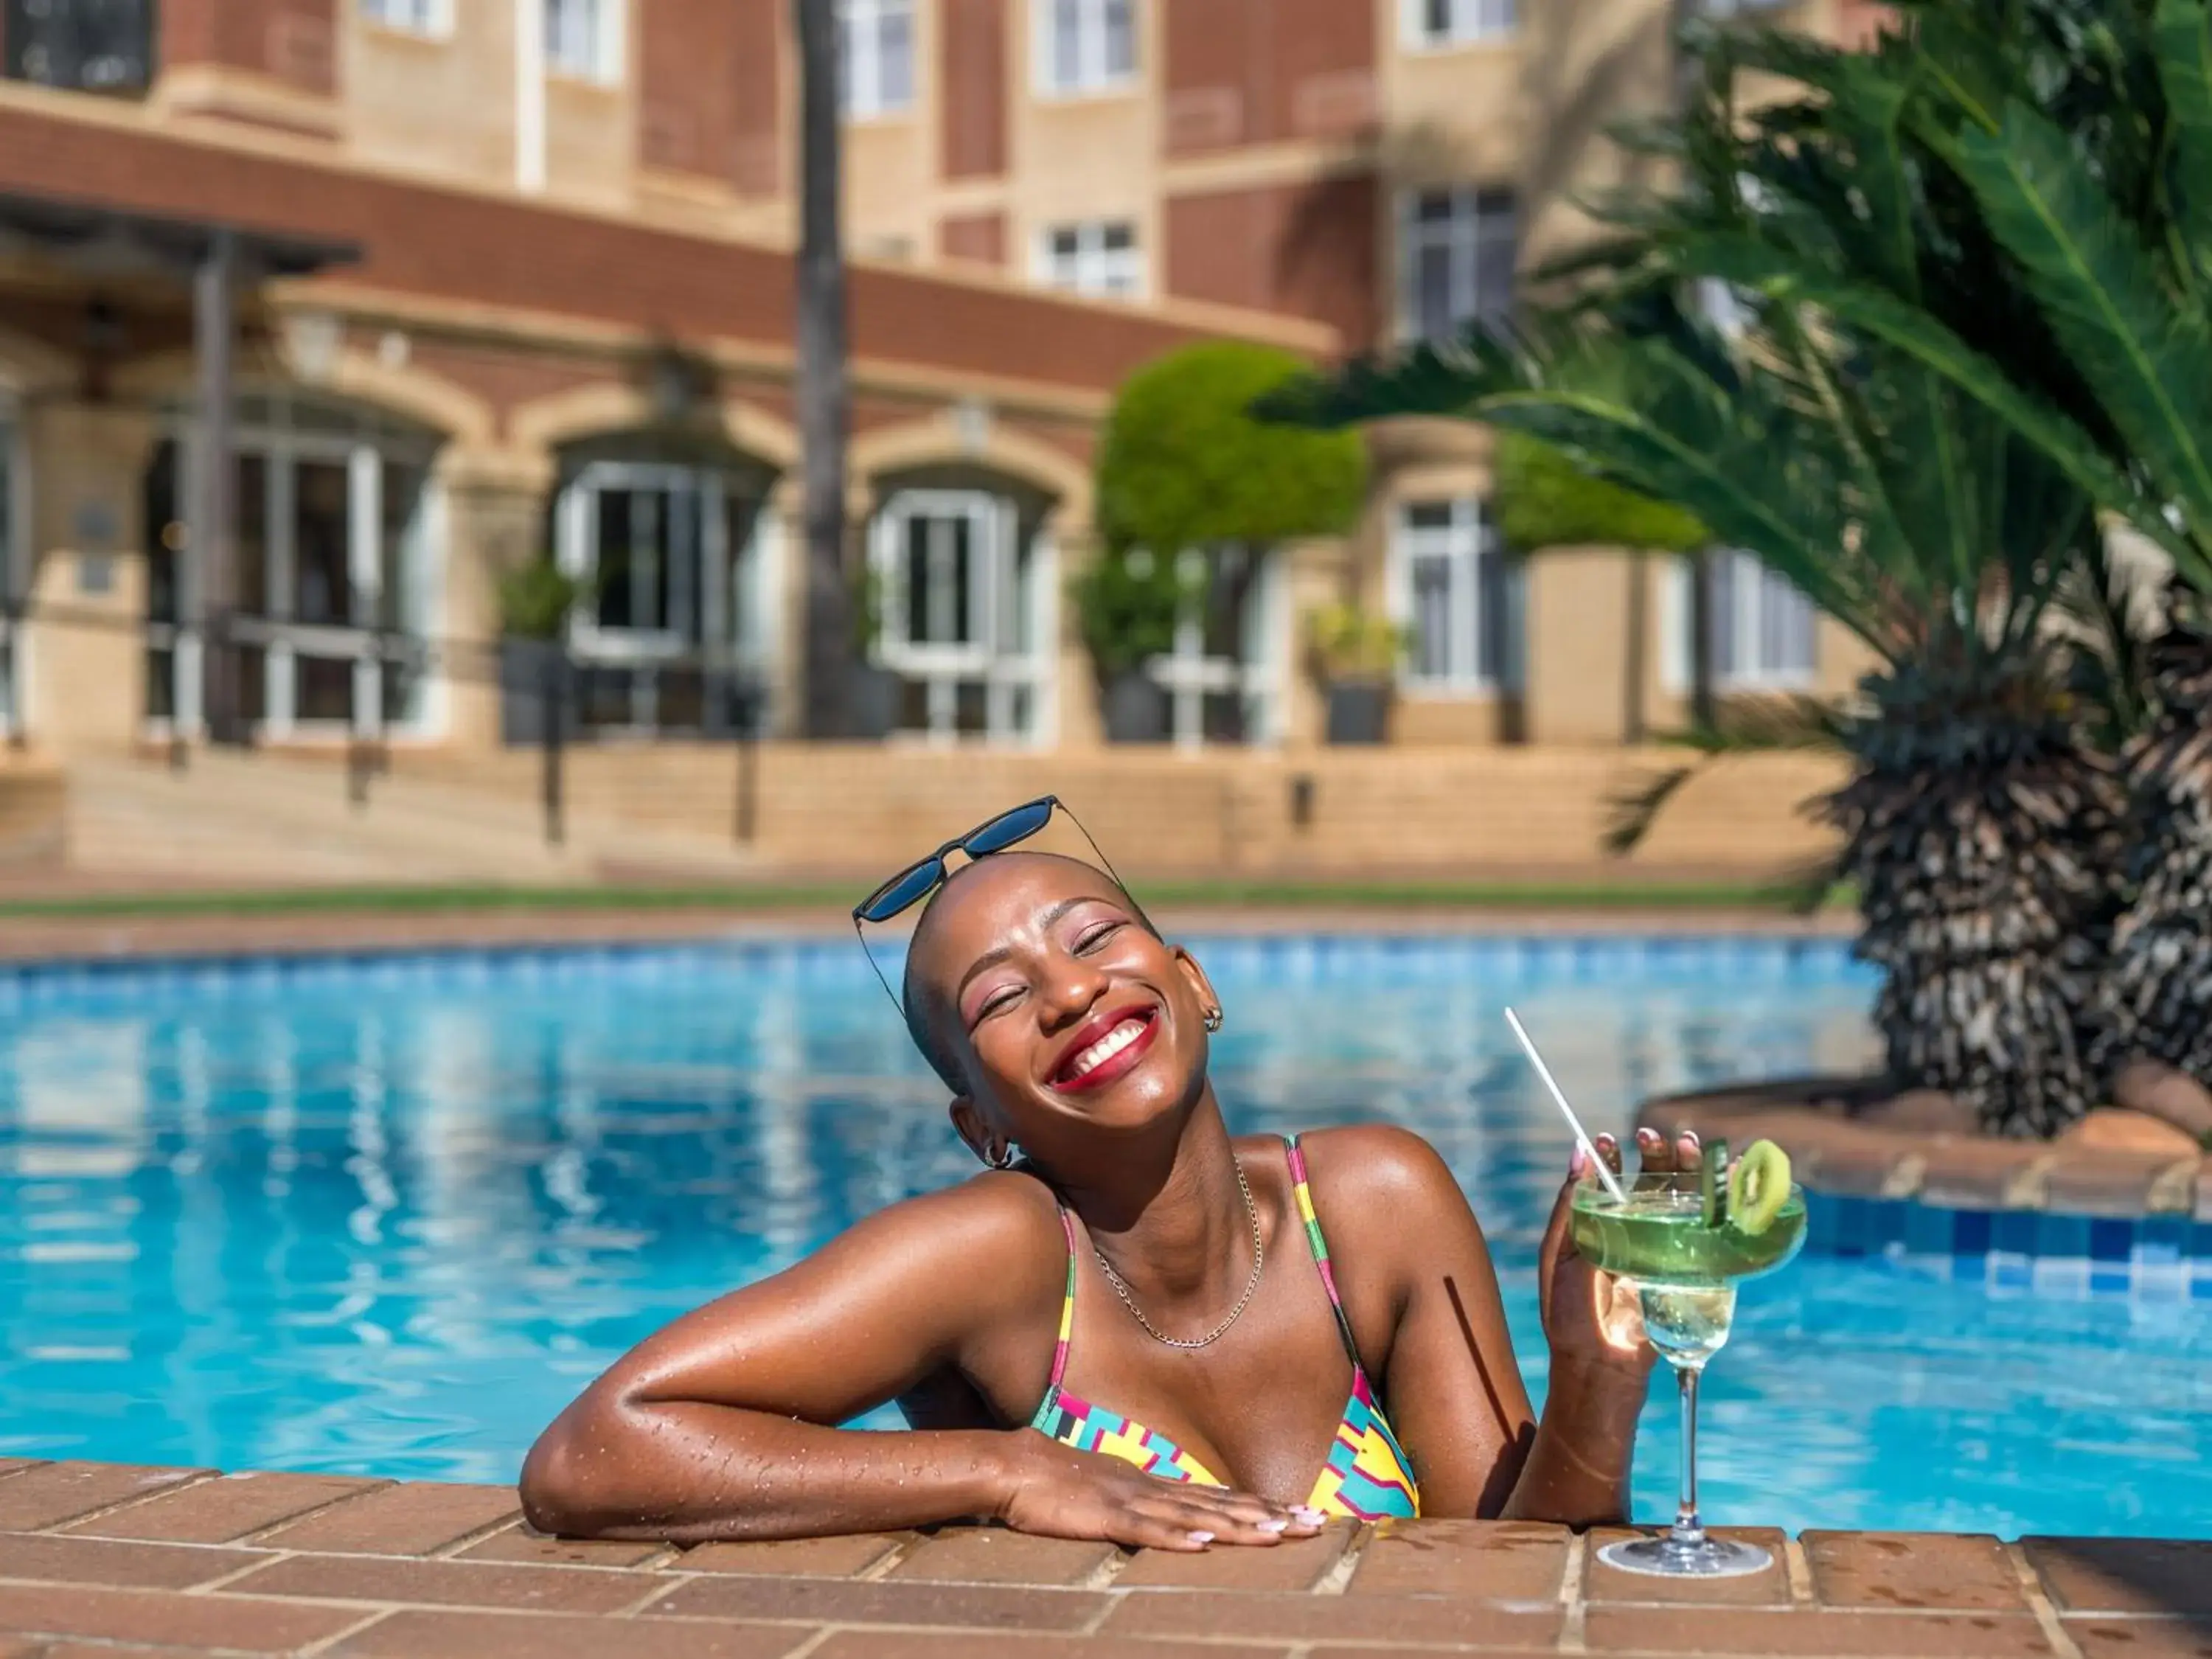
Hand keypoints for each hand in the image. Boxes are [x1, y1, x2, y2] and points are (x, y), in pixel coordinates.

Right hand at [997, 1435, 1325, 1551]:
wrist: (1017, 1467)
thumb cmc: (1063, 1484)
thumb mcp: (1117, 1493)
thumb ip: (1150, 1505)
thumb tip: (1185, 1521)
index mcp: (1158, 1485)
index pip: (1222, 1497)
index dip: (1264, 1506)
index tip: (1304, 1514)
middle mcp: (1155, 1489)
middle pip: (1221, 1505)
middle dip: (1269, 1516)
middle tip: (1313, 1525)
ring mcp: (1131, 1501)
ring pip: (1194, 1517)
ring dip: (1236, 1527)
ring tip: (1275, 1535)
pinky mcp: (1105, 1517)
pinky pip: (1145, 1531)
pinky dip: (1175, 1539)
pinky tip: (1202, 1546)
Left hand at [1535, 1126, 1701, 1373]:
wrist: (1601, 1365)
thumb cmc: (1571, 1312)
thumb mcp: (1561, 1254)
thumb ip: (1571, 1205)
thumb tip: (1577, 1153)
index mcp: (1601, 1225)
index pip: (1612, 1181)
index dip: (1612, 1157)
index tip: (1608, 1139)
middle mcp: (1636, 1232)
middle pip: (1653, 1184)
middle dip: (1657, 1155)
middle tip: (1654, 1136)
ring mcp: (1666, 1249)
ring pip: (1684, 1201)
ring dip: (1691, 1171)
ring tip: (1692, 1145)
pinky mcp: (1692, 1269)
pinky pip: (1709, 1232)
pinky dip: (1724, 1203)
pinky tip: (1732, 1178)